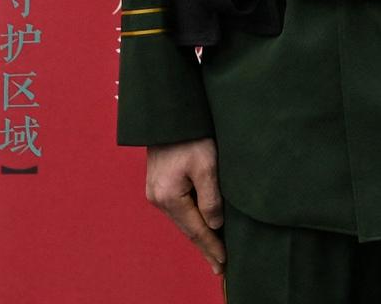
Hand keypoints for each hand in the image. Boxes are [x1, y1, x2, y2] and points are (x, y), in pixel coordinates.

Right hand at [144, 140, 226, 268]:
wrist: (168, 114)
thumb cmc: (190, 136)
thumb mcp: (207, 165)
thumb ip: (211, 198)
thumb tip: (214, 225)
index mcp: (169, 197)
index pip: (196, 230)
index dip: (212, 248)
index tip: (224, 264)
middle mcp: (158, 198)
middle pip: (187, 229)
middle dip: (206, 247)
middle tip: (221, 266)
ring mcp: (156, 192)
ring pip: (183, 220)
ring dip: (199, 234)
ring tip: (215, 251)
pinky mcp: (159, 184)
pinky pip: (179, 209)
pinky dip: (192, 220)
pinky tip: (202, 225)